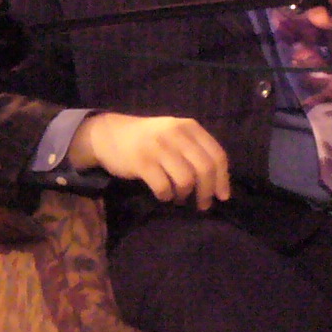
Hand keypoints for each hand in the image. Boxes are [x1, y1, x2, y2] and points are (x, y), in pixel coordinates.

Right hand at [67, 113, 232, 207]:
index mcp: (189, 127)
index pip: (217, 155)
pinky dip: (166, 196)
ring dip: (185, 195)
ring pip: (186, 179)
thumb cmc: (148, 140)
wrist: (109, 134)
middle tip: (203, 205)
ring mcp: (158, 147)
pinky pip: (163, 187)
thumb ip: (195, 151)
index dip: (223, 179)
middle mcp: (176, 134)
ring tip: (179, 198)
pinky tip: (163, 195)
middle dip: (207, 191)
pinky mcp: (141, 162)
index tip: (222, 197)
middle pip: (204, 169)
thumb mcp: (175, 135)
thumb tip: (217, 183)